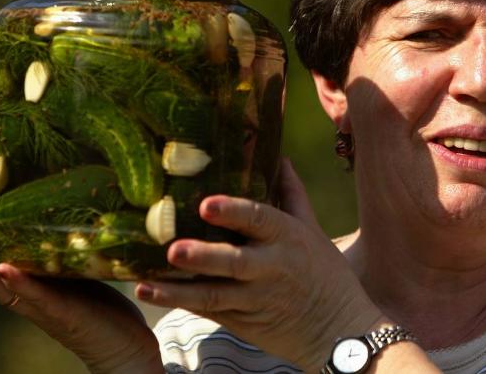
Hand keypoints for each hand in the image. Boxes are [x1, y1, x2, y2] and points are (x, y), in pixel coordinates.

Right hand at [0, 200, 161, 373]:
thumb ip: (60, 255)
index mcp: (27, 286)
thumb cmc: (99, 308)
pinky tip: (4, 268)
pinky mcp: (62, 314)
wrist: (123, 346)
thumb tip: (60, 216)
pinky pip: (35, 298)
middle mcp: (26, 298)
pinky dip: (17, 282)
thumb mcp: (74, 274)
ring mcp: (41, 308)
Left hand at [135, 158, 383, 371]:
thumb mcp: (312, 230)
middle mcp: (271, 267)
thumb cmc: (325, 273)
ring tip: (146, 282)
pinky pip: (209, 311)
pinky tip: (150, 293)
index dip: (233, 212)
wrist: (339, 330)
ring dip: (178, 289)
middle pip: (234, 262)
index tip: (206, 205)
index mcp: (287, 237)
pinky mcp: (244, 322)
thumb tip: (279, 156)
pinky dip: (180, 303)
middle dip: (203, 256)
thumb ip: (291, 194)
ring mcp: (256, 299)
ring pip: (214, 294)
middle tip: (173, 249)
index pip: (260, 220)